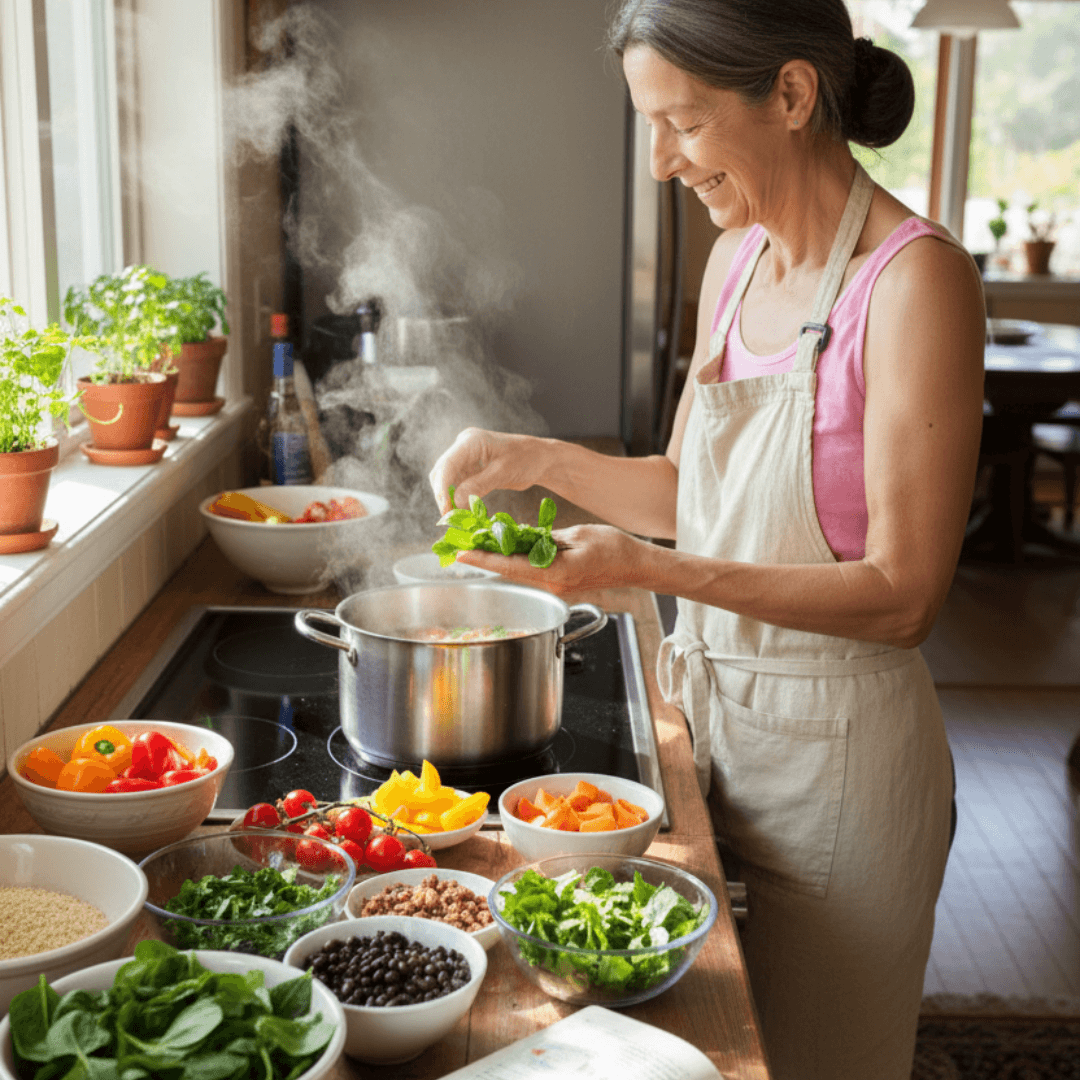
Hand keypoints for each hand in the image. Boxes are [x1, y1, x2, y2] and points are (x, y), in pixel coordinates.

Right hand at [428, 428, 547, 513]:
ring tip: (455, 519)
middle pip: (441, 472)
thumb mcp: (503, 473)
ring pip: (446, 480)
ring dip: (448, 499)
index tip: (445, 510)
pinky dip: (456, 499)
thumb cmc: (526, 459)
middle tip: (450, 519)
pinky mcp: (469, 469)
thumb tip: (455, 503)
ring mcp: (465, 458)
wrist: (539, 459)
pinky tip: (462, 512)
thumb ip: (478, 486)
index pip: (447, 464)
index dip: (442, 488)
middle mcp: (463, 447)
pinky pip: (456, 485)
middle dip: (443, 496)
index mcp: (470, 441)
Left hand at [456, 524, 653, 597]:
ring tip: (476, 545)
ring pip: (518, 573)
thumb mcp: (578, 534)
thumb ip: (546, 538)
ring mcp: (556, 588)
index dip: (484, 559)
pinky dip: (516, 562)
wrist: (636, 567)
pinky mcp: (559, 585)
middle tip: (462, 545)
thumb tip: (520, 536)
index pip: (511, 566)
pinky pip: (531, 573)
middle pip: (510, 572)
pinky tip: (504, 549)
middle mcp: (553, 585)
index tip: (461, 553)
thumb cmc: (615, 549)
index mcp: (557, 572)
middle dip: (485, 559)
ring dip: (498, 560)